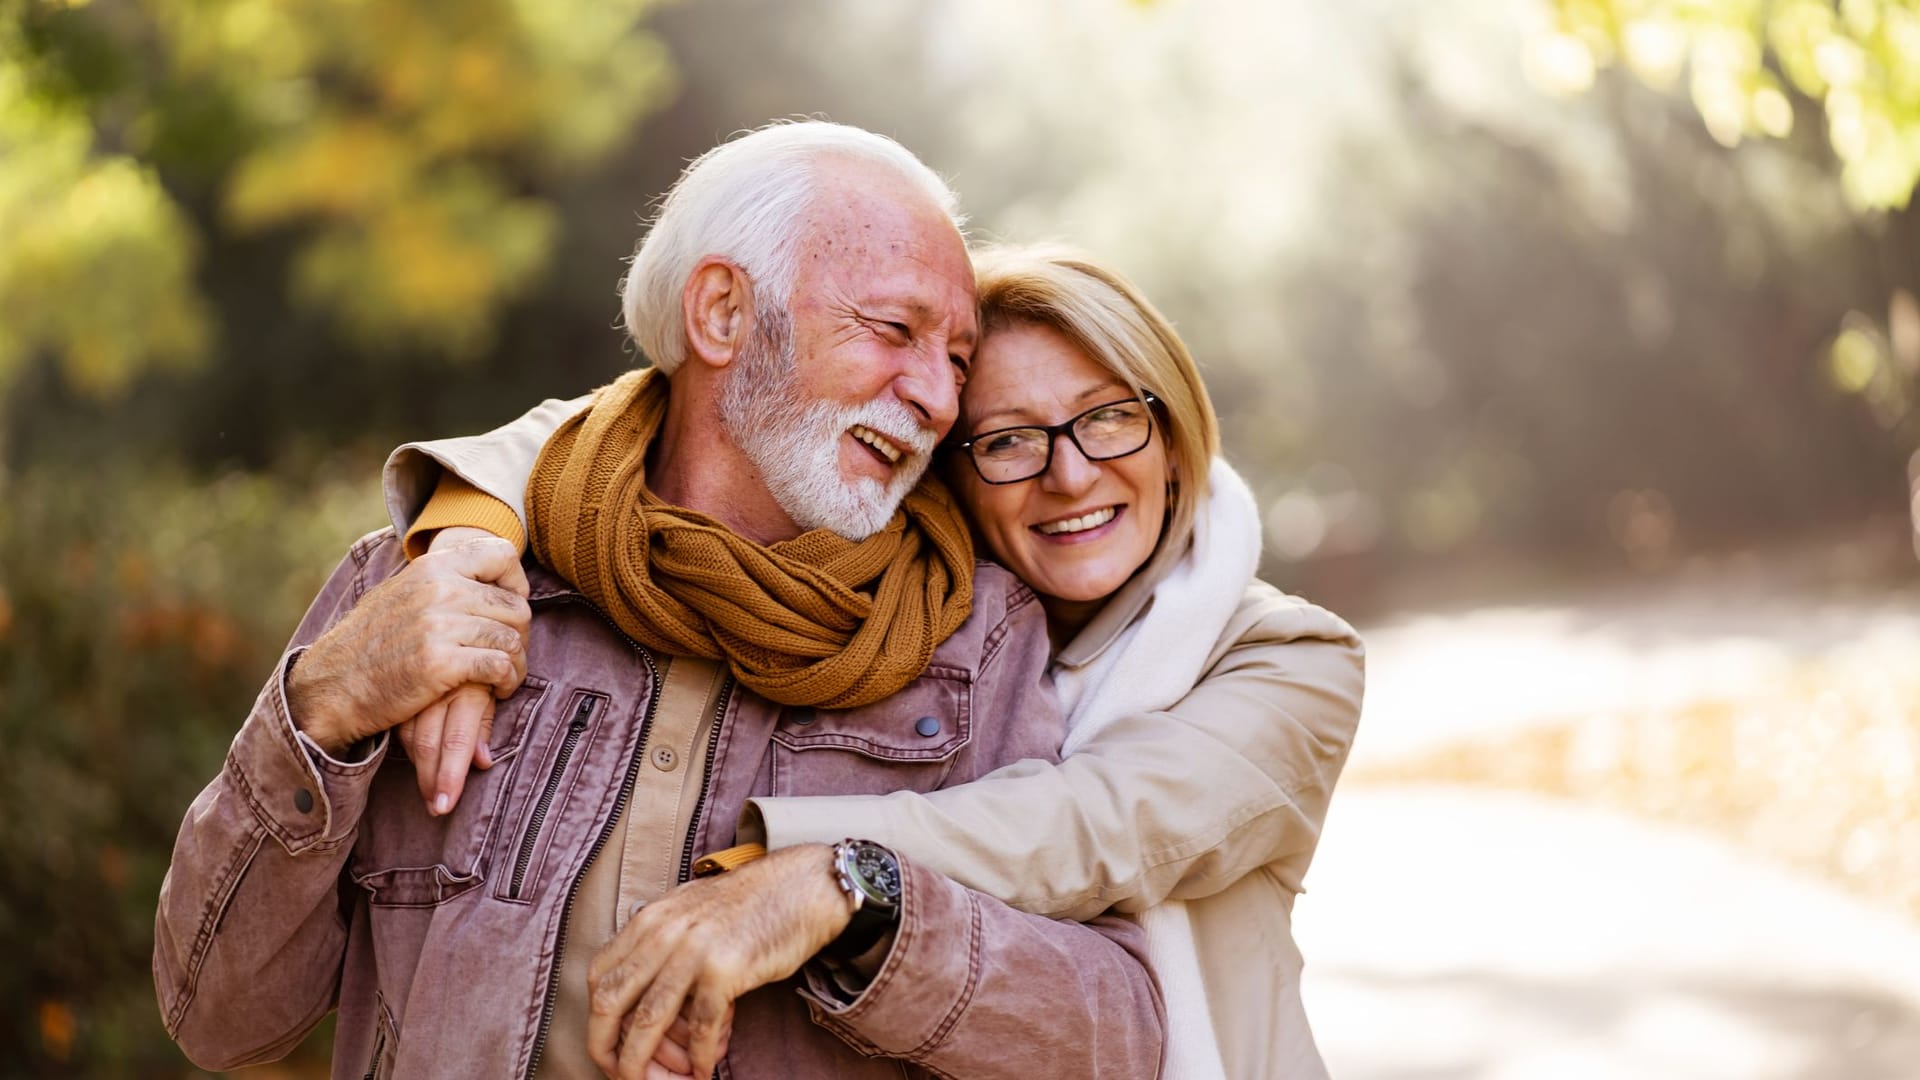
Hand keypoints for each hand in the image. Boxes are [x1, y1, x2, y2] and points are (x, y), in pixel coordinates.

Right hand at [394, 527, 522, 813]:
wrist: (332, 687)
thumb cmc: (368, 644)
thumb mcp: (399, 593)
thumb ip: (439, 580)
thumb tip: (483, 574)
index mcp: (432, 567)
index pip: (503, 554)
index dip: (516, 583)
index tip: (506, 608)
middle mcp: (440, 589)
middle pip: (515, 605)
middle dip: (519, 634)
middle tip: (508, 654)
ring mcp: (441, 625)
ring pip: (512, 638)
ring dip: (517, 662)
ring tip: (505, 676)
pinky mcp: (442, 663)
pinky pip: (501, 665)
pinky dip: (507, 680)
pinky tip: (498, 688)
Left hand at [587, 844, 853, 1078]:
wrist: (802, 887)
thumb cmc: (751, 905)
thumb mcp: (690, 913)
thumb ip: (660, 945)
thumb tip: (645, 1003)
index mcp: (649, 919)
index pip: (599, 976)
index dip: (598, 1019)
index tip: (612, 1045)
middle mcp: (662, 932)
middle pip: (610, 1002)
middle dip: (608, 1049)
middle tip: (623, 1074)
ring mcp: (692, 950)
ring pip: (648, 1021)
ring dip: (645, 1064)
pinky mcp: (725, 968)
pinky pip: (699, 1026)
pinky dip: (697, 1057)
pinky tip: (703, 1070)